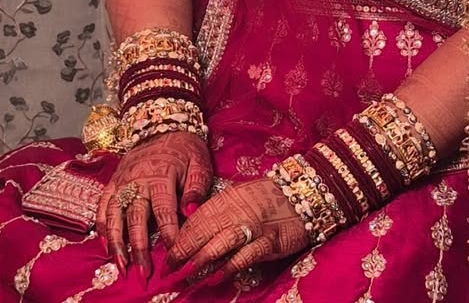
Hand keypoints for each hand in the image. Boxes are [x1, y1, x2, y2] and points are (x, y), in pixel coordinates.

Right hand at [95, 131, 212, 281]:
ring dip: (117, 244)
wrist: (164, 124)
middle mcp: (138, 181)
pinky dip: (102, 227)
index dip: (169, 235)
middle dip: (139, 249)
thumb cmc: (186, 148)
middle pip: (136, 219)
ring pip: (115, 217)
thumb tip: (191, 211)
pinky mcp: (113, 182)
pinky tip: (106, 247)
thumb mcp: (200, 162)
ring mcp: (123, 182)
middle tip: (143, 274)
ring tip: (121, 267)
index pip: (165, 212)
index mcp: (162, 176)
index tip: (174, 255)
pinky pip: (103, 207)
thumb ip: (197, 186)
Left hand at [166, 177, 308, 283]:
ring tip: (186, 275)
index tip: (166, 256)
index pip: (197, 219)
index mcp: (227, 199)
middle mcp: (237, 210)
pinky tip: (218, 276)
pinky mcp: (270, 240)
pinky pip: (246, 254)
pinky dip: (231, 265)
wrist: (302, 192)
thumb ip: (218, 214)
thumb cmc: (267, 198)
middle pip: (204, 231)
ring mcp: (254, 225)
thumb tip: (191, 235)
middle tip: (168, 270)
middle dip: (183, 252)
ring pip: (221, 242)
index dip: (179, 238)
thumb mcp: (240, 199)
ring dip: (202, 260)